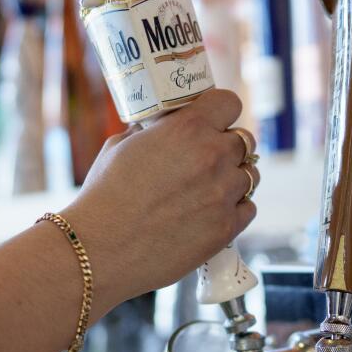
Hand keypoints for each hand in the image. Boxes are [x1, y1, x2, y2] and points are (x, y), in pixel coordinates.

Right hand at [61, 90, 260, 313]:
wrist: (100, 248)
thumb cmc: (104, 196)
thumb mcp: (121, 146)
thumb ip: (151, 132)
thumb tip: (161, 126)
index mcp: (188, 129)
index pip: (229, 103)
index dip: (222, 111)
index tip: (215, 119)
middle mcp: (212, 156)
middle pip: (244, 140)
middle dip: (227, 147)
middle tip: (208, 158)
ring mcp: (223, 193)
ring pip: (251, 175)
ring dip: (234, 178)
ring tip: (210, 188)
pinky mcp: (226, 227)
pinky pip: (248, 208)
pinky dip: (235, 207)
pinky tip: (214, 211)